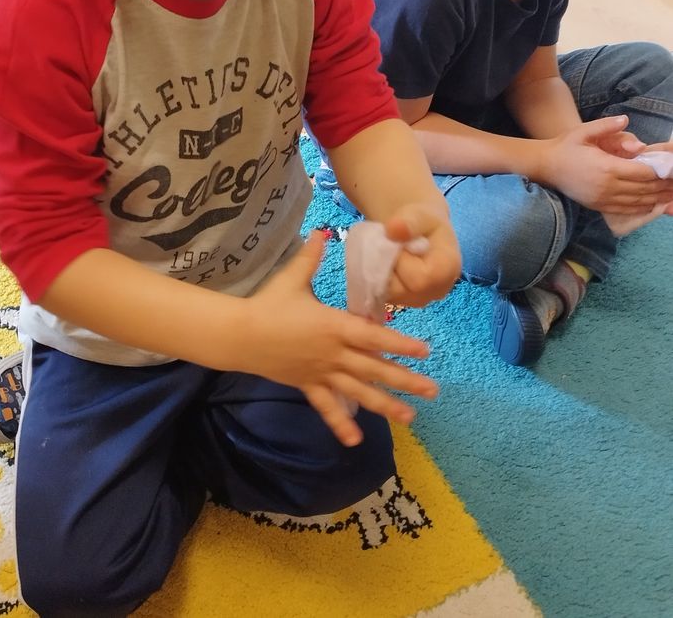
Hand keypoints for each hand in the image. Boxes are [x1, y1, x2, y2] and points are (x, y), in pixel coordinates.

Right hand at [242, 233, 437, 447]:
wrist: (240, 335)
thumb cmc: (268, 304)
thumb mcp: (291, 278)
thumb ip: (310, 257)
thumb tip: (321, 231)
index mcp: (332, 325)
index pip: (373, 336)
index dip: (399, 343)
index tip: (425, 351)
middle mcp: (332, 352)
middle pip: (374, 368)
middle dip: (405, 380)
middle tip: (432, 390)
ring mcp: (321, 372)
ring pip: (358, 391)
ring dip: (385, 405)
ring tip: (410, 417)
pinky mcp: (307, 385)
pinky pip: (326, 407)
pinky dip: (340, 423)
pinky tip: (355, 440)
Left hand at [381, 203, 460, 307]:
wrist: (419, 230)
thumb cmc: (423, 222)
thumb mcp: (420, 214)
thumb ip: (410, 221)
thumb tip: (394, 230)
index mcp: (448, 270)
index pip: (420, 279)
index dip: (402, 261)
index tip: (399, 243)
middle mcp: (437, 291)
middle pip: (401, 291)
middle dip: (388, 267)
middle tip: (389, 248)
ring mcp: (419, 299)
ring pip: (388, 295)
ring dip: (379, 273)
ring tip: (387, 255)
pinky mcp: (402, 302)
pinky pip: (380, 296)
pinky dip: (374, 279)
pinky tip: (382, 264)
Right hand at [539, 116, 672, 212]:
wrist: (545, 166)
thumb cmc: (566, 146)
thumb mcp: (583, 131)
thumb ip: (606, 126)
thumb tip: (626, 120)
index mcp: (607, 167)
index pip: (643, 172)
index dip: (662, 171)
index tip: (672, 169)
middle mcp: (607, 186)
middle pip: (645, 188)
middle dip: (664, 186)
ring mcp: (603, 198)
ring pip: (639, 201)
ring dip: (658, 198)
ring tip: (671, 194)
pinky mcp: (599, 206)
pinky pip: (627, 209)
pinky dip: (644, 207)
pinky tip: (653, 203)